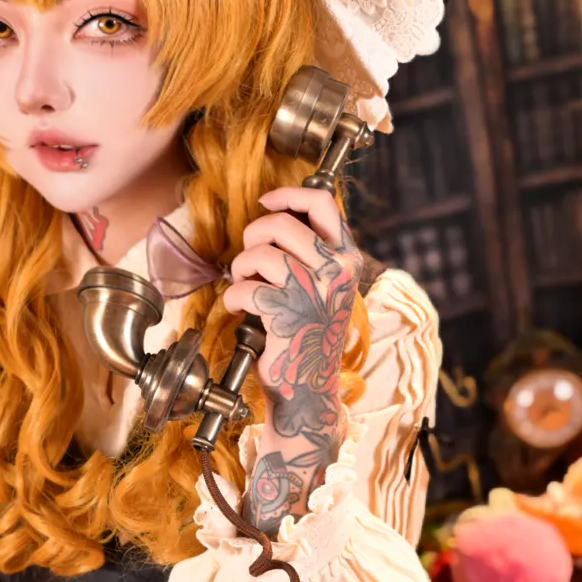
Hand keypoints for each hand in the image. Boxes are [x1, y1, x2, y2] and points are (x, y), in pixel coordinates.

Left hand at [222, 185, 360, 442]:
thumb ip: (311, 249)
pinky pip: (245, 288)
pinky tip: (238, 308)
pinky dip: (233, 298)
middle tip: (249, 258)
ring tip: (244, 283)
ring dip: (241, 267)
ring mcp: (313, 292)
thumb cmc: (309, 332)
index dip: (288, 195)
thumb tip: (278, 210)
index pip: (322, 203)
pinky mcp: (287, 314)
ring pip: (260, 254)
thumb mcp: (324, 284)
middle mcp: (336, 272)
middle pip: (282, 223)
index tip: (266, 201)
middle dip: (253, 236)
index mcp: (348, 259)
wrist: (309, 386)